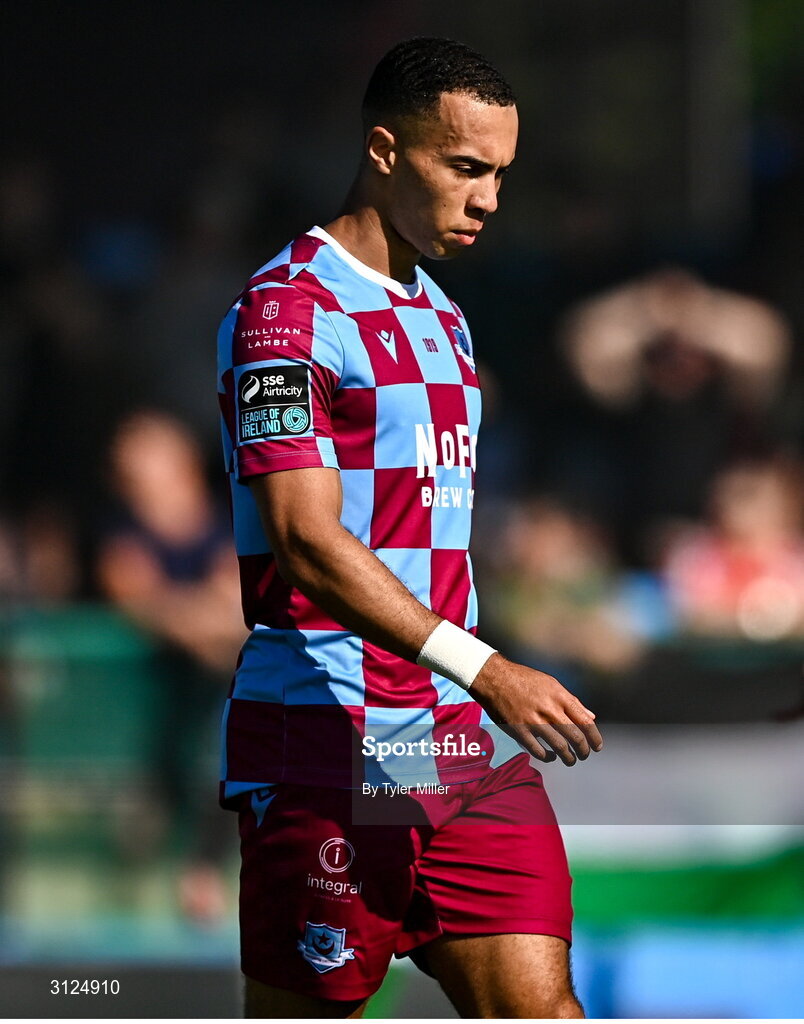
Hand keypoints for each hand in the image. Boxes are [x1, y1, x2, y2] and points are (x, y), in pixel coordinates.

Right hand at [470, 653, 602, 765]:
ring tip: (570, 760)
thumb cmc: (524, 679)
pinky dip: (548, 757)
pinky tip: (551, 757)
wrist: (494, 678)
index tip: (597, 746)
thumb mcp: (551, 684)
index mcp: (559, 696)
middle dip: (583, 750)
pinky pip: (539, 751)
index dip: (595, 738)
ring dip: (568, 758)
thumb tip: (591, 717)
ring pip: (560, 748)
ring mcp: (534, 722)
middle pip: (575, 737)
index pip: (585, 722)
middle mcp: (549, 709)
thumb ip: (572, 701)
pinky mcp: (519, 731)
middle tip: (584, 755)